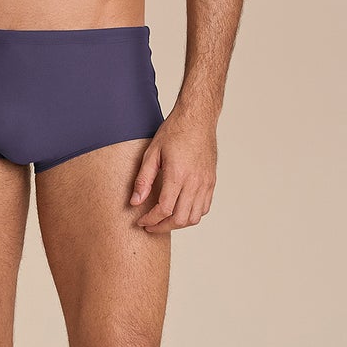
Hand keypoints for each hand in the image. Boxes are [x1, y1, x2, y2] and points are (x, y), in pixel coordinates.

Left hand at [129, 109, 217, 232]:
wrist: (198, 119)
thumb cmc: (174, 132)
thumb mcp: (152, 152)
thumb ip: (143, 179)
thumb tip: (135, 202)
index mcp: (177, 175)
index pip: (164, 209)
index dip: (150, 220)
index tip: (141, 221)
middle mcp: (194, 182)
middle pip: (180, 219)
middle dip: (162, 227)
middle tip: (149, 226)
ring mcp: (205, 183)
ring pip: (194, 217)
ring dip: (177, 224)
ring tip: (163, 221)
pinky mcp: (211, 182)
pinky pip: (204, 208)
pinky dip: (192, 215)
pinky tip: (179, 211)